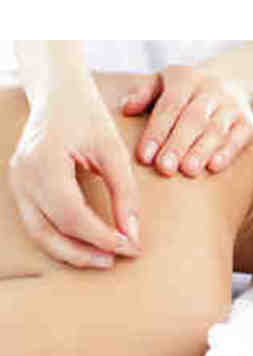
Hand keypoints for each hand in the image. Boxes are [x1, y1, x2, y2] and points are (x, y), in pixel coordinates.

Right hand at [9, 83, 140, 268]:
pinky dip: (62, 240)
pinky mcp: (22, 188)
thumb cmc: (87, 116)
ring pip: (40, 233)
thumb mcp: (113, 150)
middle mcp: (23, 176)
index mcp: (43, 162)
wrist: (59, 95)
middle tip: (118, 259)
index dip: (101, 236)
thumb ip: (124, 192)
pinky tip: (87, 245)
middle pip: (50, 231)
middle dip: (85, 252)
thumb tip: (132, 233)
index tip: (130, 246)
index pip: (71, 214)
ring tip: (105, 259)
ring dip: (72, 252)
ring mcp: (18, 183)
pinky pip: (39, 224)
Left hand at [120, 65, 252, 177]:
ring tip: (188, 171)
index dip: (157, 132)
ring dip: (202, 151)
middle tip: (164, 168)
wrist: (233, 81)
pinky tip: (214, 167)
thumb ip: (144, 94)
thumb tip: (125, 108)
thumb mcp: (164, 81)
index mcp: (186, 79)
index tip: (144, 156)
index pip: (169, 106)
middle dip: (178, 144)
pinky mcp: (248, 122)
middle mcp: (211, 90)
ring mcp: (232, 106)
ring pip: (216, 129)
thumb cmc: (187, 90)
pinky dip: (227, 152)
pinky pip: (238, 137)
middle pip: (193, 119)